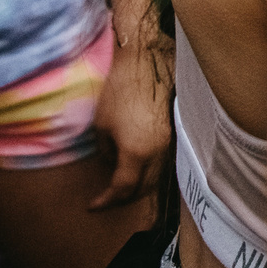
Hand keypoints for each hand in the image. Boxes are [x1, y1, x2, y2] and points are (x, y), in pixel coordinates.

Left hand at [91, 31, 173, 209]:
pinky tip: (136, 167)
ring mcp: (169, 142)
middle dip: (123, 199)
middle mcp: (159, 152)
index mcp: (138, 152)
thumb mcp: (102, 125)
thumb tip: (111, 162)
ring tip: (120, 187)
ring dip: (138, 187)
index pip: (123, 189)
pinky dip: (148, 172)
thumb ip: (105, 152)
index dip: (107, 200)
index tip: (93, 205)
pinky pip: (162, 162)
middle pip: (144, 189)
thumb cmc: (120, 90)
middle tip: (107, 200)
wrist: (146, 62)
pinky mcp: (173, 131)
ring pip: (157, 177)